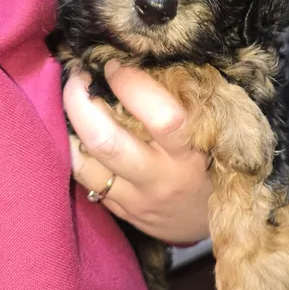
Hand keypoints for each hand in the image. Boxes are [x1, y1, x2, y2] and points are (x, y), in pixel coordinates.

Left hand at [63, 61, 211, 243]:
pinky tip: (80, 132)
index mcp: (191, 155)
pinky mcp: (120, 212)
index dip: (132, 84)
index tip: (116, 64)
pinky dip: (76, 150)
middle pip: (106, 141)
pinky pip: (84, 179)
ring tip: (75, 103)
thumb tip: (146, 60)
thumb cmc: (214, 166)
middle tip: (78, 77)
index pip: (161, 118)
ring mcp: (136, 199)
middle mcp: (160, 179)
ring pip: (84, 163)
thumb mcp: (212, 137)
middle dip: (81, 102)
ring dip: (71, 127)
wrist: (211, 229)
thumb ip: (186, 104)